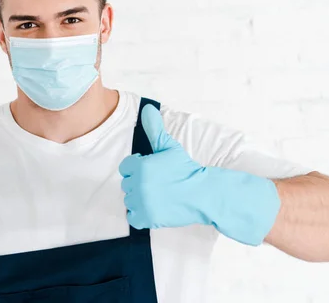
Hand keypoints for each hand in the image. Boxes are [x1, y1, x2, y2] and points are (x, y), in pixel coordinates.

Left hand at [119, 104, 280, 245]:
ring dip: (139, 198)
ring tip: (157, 195)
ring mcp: (142, 203)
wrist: (203, 194)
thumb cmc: (186, 169)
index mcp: (140, 166)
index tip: (152, 170)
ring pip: (129, 200)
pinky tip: (154, 207)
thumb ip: (155, 129)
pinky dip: (140, 214)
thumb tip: (147, 109)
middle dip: (139, 183)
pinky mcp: (146, 218)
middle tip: (158, 183)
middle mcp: (138, 184)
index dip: (138, 168)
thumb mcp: (169, 147)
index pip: (125, 167)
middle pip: (127, 184)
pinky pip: (132, 217)